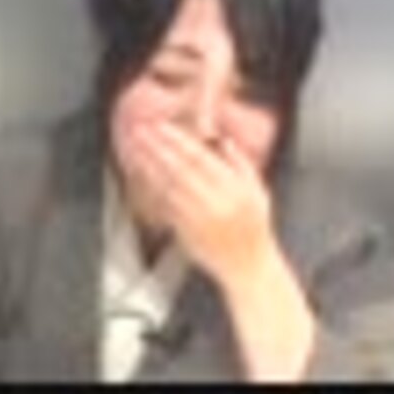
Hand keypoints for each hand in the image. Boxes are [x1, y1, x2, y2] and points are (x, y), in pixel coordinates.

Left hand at [130, 121, 315, 380]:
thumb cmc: (255, 229)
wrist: (247, 268)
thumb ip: (241, 163)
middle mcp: (213, 201)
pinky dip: (151, 188)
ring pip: (166, 185)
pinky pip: (163, 205)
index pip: (199, 157)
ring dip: (149, 165)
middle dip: (156, 147)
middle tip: (140, 130)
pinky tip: (142, 175)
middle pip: (178, 168)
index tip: (160, 126)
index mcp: (233, 188)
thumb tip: (223, 140)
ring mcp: (196, 217)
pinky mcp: (184, 231)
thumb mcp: (258, 192)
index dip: (177, 140)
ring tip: (135, 148)